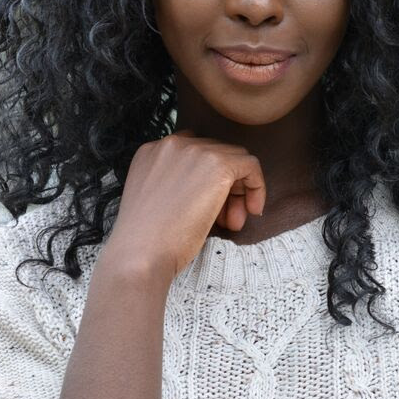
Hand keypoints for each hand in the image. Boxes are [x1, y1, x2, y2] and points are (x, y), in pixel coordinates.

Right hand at [104, 129, 266, 281]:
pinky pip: (250, 166)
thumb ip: (177, 186)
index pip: (193, 155)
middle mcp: (172, 144)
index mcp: (153, 152)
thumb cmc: (147, 241)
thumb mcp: (157, 202)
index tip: (211, 210)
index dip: (207, 182)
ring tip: (233, 223)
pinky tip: (252, 211)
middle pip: (215, 155)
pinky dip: (256, 187)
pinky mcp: (218, 165)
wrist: (141, 254)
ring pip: (235, 159)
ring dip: (239, 191)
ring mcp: (195, 151)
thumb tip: (212, 191)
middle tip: (226, 221)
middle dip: (226, 188)